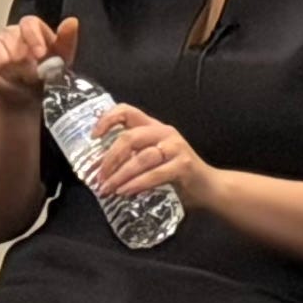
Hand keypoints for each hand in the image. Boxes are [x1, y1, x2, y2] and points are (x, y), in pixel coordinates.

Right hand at [0, 15, 81, 107]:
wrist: (26, 95)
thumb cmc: (45, 74)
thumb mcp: (62, 59)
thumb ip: (66, 40)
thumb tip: (72, 22)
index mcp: (31, 28)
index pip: (29, 24)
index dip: (34, 39)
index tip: (40, 55)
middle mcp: (10, 33)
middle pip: (14, 45)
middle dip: (26, 66)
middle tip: (34, 78)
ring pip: (0, 60)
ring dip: (13, 77)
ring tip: (23, 82)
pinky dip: (0, 84)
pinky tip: (9, 87)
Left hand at [84, 102, 207, 207]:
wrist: (209, 187)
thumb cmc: (177, 175)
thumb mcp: (153, 159)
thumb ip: (132, 157)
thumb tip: (99, 169)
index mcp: (154, 127)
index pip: (127, 111)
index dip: (107, 120)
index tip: (94, 136)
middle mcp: (165, 133)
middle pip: (130, 137)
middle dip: (110, 158)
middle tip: (99, 176)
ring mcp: (176, 148)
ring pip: (141, 158)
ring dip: (120, 175)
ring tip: (108, 188)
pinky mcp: (183, 165)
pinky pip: (154, 174)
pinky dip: (136, 183)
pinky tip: (125, 191)